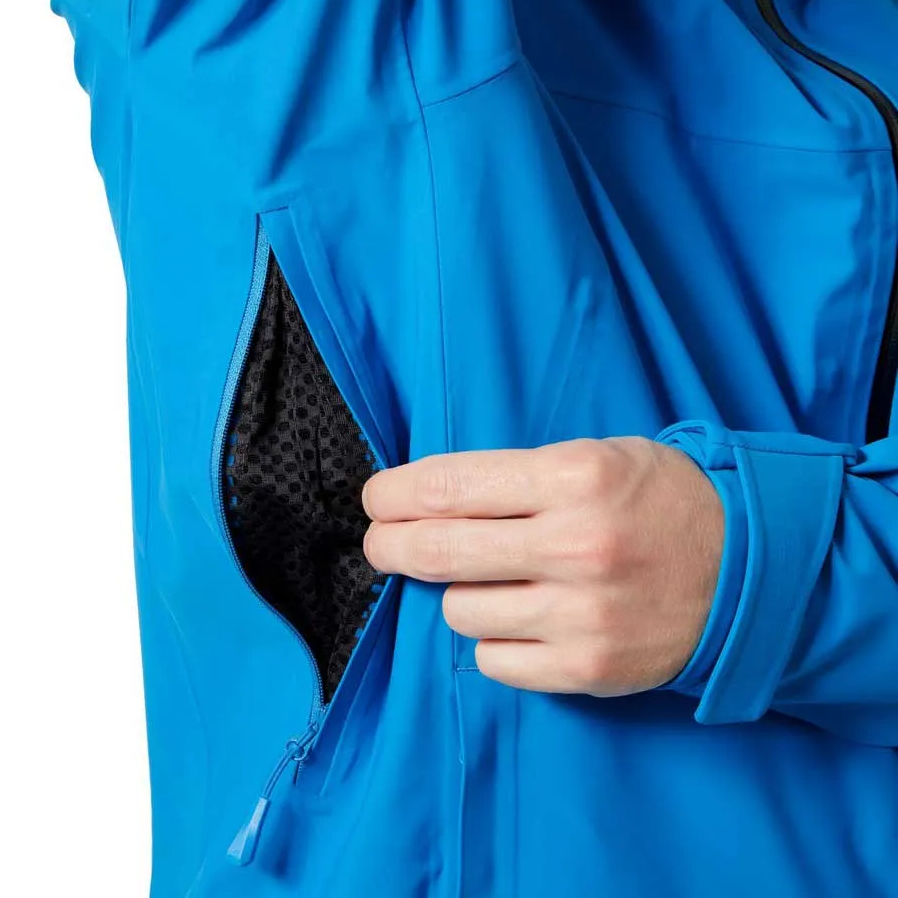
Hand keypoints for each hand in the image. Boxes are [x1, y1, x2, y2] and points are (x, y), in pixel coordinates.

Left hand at [361, 437, 723, 696]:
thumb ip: (516, 478)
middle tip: (381, 542)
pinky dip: (494, 639)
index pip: (448, 486)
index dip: (394, 493)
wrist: (749, 569)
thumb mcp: (596, 458)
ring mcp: (581, 613)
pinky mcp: (589, 668)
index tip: (376, 498)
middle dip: (389, 545)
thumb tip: (429, 500)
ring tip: (491, 581)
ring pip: (460, 611)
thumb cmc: (660, 502)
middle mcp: (574, 545)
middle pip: (437, 551)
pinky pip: (494, 660)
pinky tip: (521, 619)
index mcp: (573, 477)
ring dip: (458, 594)